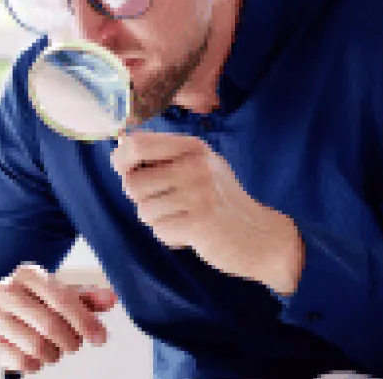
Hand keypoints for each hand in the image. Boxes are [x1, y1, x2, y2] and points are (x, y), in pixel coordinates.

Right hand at [0, 263, 118, 373]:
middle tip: (74, 342)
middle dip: (71, 340)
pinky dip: (37, 363)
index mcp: (27, 275)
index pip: (61, 298)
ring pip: (37, 346)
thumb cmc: (32, 301)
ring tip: (54, 346)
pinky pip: (22, 361)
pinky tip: (36, 354)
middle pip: (50, 325)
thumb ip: (86, 297)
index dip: (85, 320)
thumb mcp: (59, 294)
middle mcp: (6, 292)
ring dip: (54, 353)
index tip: (100, 336)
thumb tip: (111, 298)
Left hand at [110, 130, 304, 293]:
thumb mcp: (200, 167)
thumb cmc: (222, 202)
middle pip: (132, 182)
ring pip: (144, 210)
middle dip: (141, 199)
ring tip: (184, 219)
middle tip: (165, 204)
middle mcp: (196, 165)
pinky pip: (159, 231)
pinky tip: (192, 234)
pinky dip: (171, 237)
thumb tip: (120, 146)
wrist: (261, 236)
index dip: (121, 160)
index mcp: (193, 148)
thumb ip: (164, 156)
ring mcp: (199, 193)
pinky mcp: (200, 222)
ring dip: (158, 221)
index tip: (126, 172)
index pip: (136, 144)